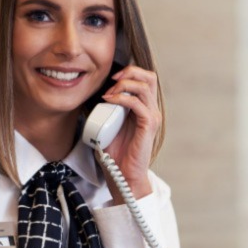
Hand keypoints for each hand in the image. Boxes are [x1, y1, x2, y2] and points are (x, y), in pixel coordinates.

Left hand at [99, 65, 160, 201]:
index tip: (110, 79)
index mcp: (144, 108)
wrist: (123, 176)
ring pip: (144, 86)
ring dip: (124, 84)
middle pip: (149, 77)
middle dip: (130, 72)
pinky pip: (138, 103)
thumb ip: (108, 110)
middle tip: (112, 79)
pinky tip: (109, 101)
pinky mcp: (149, 125)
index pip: (144, 79)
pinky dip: (122, 98)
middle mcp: (151, 110)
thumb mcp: (109, 125)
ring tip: (109, 93)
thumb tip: (95, 96)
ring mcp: (152, 117)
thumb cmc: (116, 154)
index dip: (129, 73)